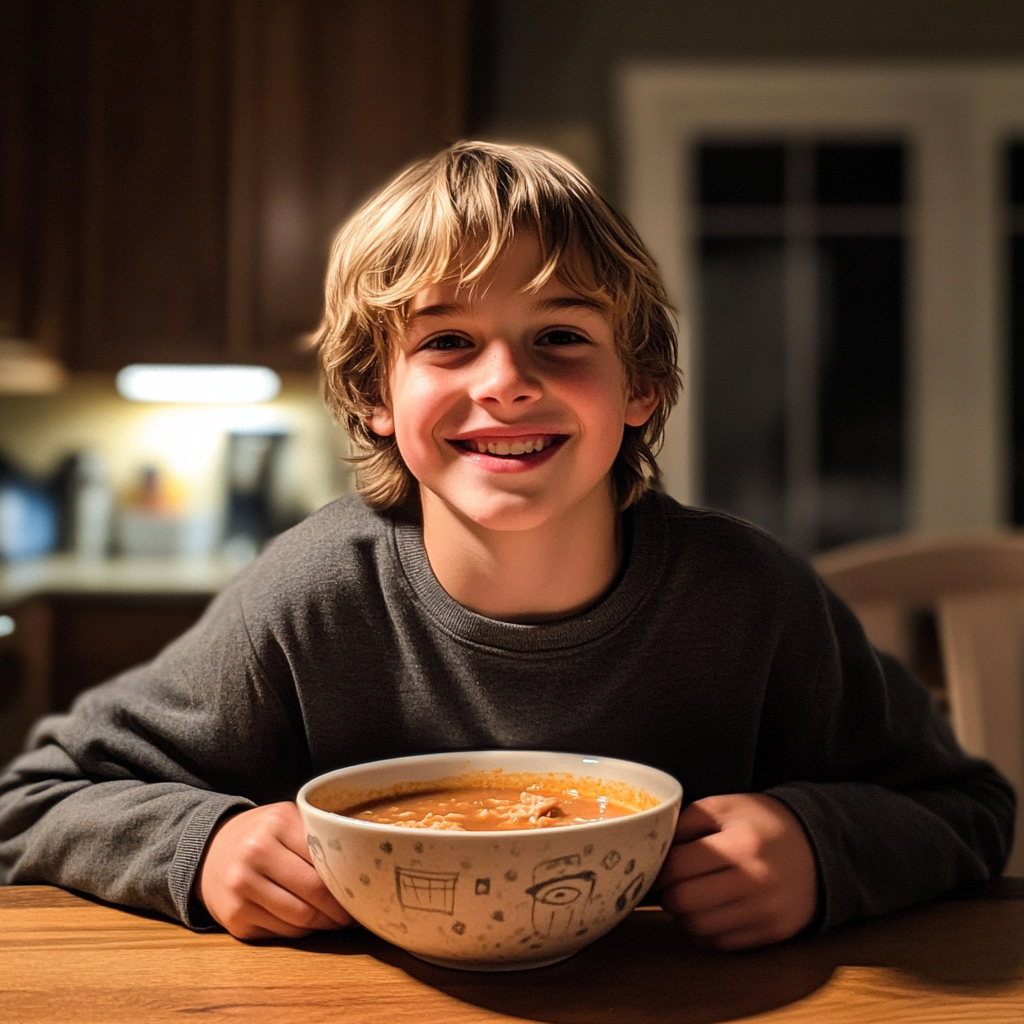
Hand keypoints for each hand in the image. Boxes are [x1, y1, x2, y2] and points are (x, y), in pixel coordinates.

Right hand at [197, 802, 351, 939]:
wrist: (210, 850)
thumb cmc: (263, 834)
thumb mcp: (288, 821)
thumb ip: (317, 838)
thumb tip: (361, 869)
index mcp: (277, 824)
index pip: (324, 860)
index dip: (348, 879)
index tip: (364, 888)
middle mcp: (255, 854)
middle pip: (314, 893)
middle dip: (340, 909)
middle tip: (355, 912)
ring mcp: (241, 889)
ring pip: (300, 919)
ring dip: (324, 924)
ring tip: (336, 919)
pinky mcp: (234, 917)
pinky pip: (281, 932)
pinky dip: (301, 930)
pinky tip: (307, 921)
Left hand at [655, 793, 817, 949]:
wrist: (818, 847)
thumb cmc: (764, 823)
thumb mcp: (725, 806)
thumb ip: (686, 822)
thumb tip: (656, 849)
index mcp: (740, 845)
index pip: (678, 867)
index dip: (660, 867)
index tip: (659, 865)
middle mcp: (754, 882)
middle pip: (684, 902)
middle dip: (667, 893)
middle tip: (669, 883)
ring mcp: (764, 912)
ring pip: (699, 928)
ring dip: (683, 915)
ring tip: (688, 896)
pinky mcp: (771, 933)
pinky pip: (721, 944)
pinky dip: (705, 932)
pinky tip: (708, 912)